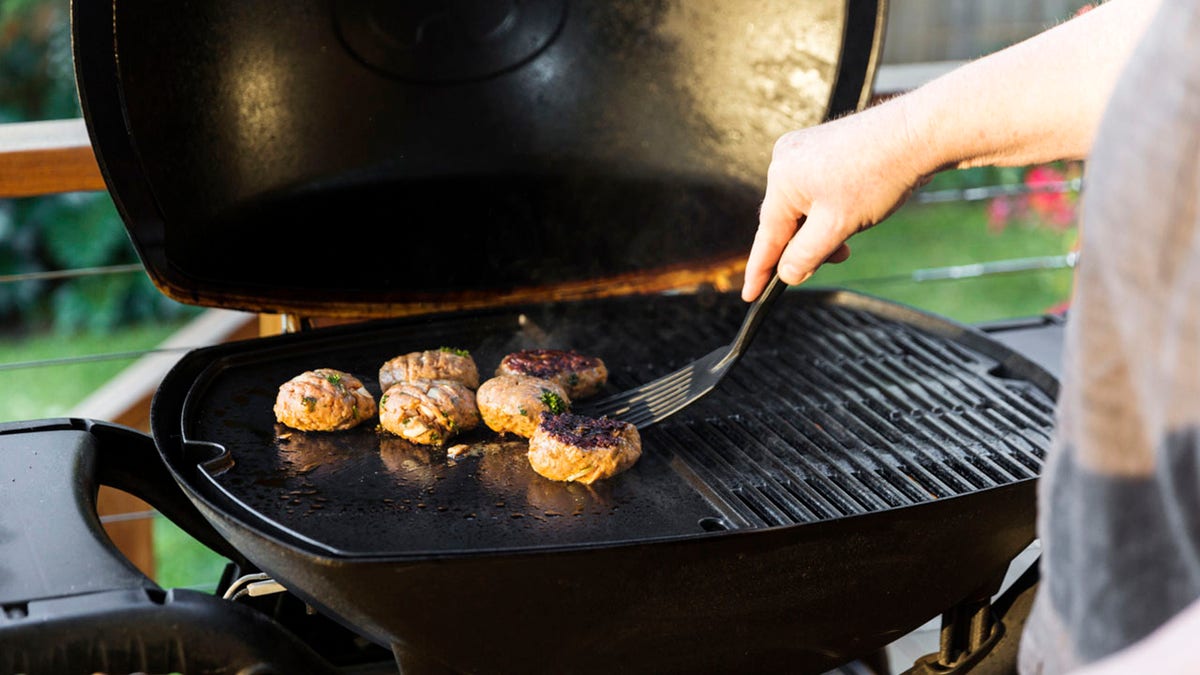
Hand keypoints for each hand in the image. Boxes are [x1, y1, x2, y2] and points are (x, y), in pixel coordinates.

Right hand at [742, 98, 928, 300]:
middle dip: (806, 246)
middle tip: (836, 258)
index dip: (759, 271)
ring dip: (821, 228)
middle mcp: (785, 160)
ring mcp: (803, 150)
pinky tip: (850, 212)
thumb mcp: (837, 227)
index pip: (766, 237)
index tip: (750, 295)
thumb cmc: (878, 175)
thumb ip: (806, 255)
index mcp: (782, 180)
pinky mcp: (822, 147)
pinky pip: (814, 189)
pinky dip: (828, 209)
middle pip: (785, 221)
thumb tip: (786, 273)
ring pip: (802, 206)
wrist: (917, 134)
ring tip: (850, 233)